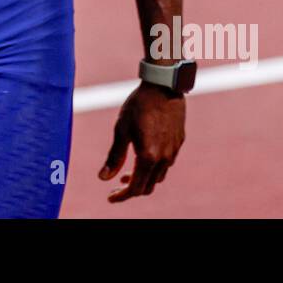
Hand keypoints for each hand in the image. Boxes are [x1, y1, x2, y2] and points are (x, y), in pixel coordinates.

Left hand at [99, 82, 184, 201]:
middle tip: (116, 185)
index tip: (110, 197)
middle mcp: (164, 158)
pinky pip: (167, 164)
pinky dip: (153, 168)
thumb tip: (102, 178)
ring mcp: (174, 151)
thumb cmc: (138, 105)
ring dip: (143, 179)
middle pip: (148, 187)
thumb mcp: (121, 129)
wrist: (163, 86)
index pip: (135, 188)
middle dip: (131, 190)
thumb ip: (114, 156)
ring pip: (158, 177)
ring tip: (127, 172)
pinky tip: (144, 157)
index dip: (122, 196)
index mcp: (148, 156)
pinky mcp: (179, 143)